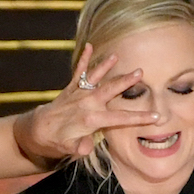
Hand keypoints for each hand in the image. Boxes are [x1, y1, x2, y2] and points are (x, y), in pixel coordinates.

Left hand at [14, 44, 161, 161]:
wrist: (37, 130)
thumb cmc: (55, 141)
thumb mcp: (67, 149)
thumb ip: (79, 147)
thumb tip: (86, 147)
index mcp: (91, 119)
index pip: (120, 118)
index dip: (139, 118)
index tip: (156, 116)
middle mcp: (86, 103)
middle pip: (110, 90)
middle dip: (125, 82)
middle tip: (140, 72)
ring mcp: (79, 94)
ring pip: (96, 78)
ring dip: (106, 66)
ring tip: (116, 56)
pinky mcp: (71, 88)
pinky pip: (78, 72)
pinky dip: (83, 58)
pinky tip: (89, 45)